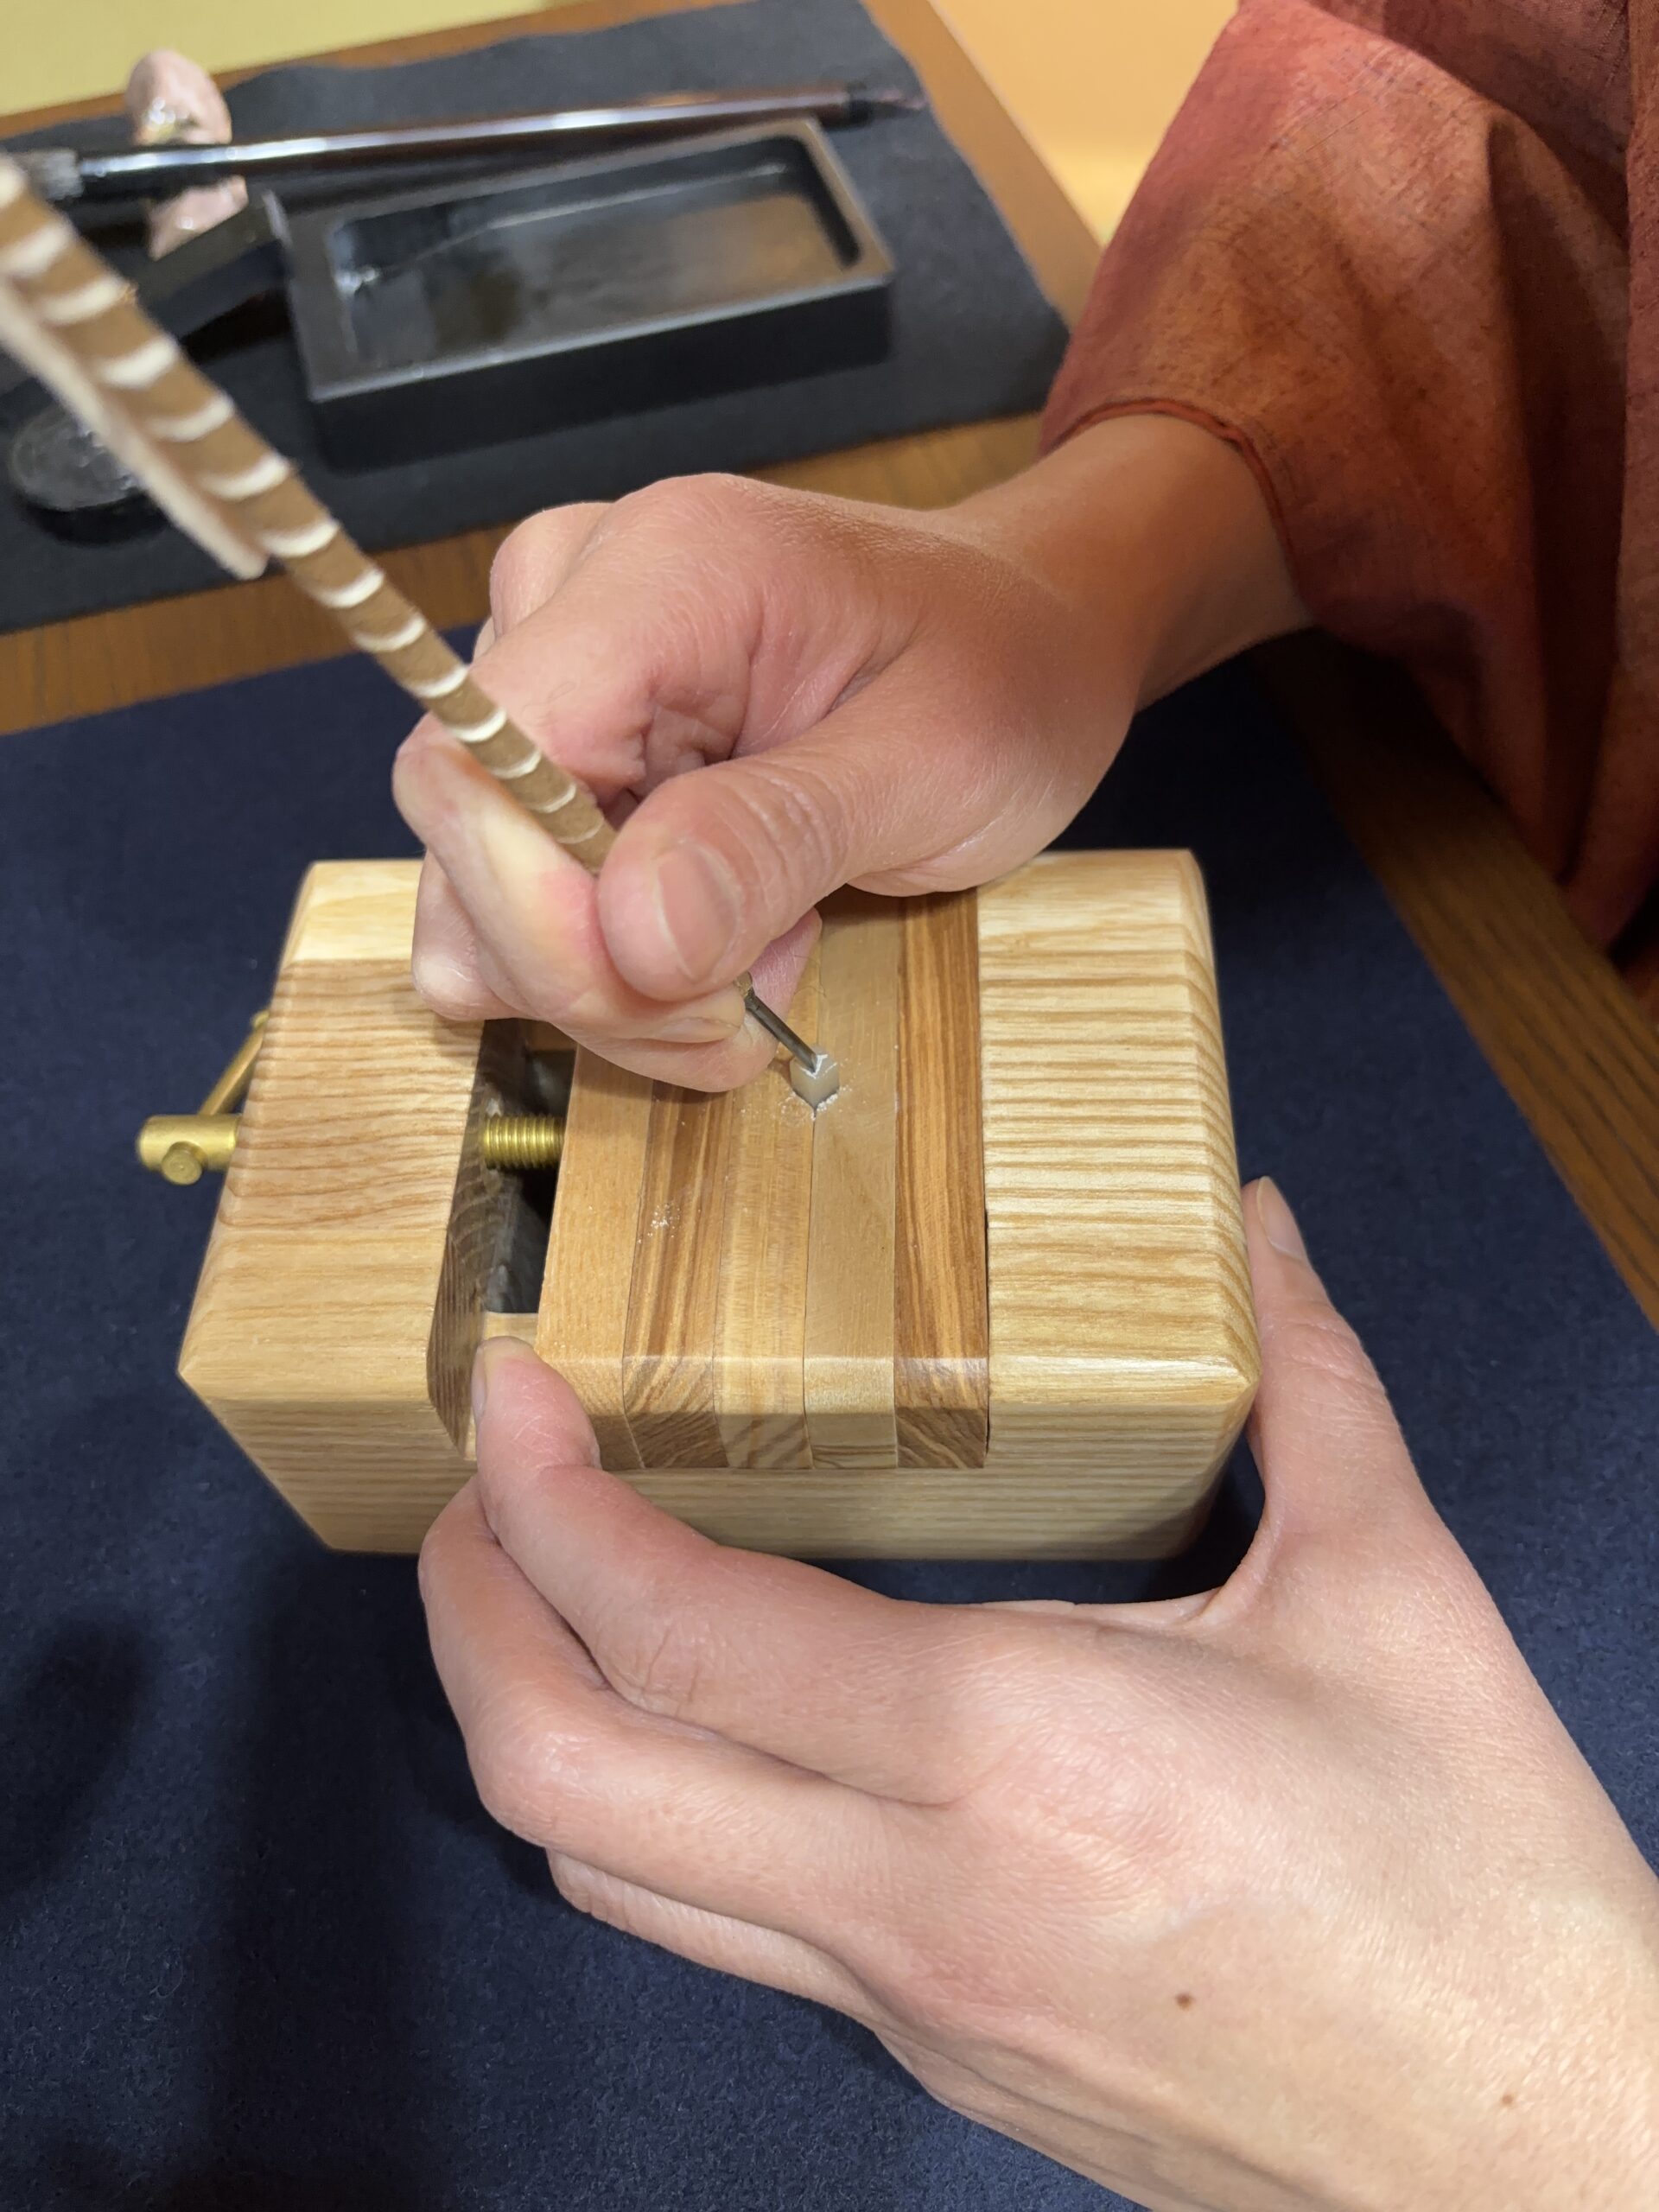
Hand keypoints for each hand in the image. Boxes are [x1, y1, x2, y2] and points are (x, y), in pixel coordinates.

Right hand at [393, 416, 1299, 1087]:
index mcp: (658, 572)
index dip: (540, 914)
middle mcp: (566, 606)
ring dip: (613, 988)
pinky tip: (722, 939)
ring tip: (762, 955)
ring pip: (478, 898)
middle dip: (595, 976)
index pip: (481, 763)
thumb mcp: (933, 762)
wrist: (1022, 632)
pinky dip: (613, 970)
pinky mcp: (558, 758)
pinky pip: (519, 905)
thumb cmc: (999, 670)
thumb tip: (631, 937)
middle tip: (749, 1005)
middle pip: (469, 844)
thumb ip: (776, 839)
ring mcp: (551, 683)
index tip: (678, 995)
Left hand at [419, 1179, 1658, 2211]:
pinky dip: (656, 1805)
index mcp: (1012, 1751)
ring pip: (614, 1881)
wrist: (1544, 2159)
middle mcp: (916, 1893)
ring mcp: (905, 1997)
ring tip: (548, 1593)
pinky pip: (721, 1928)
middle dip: (468, 1618)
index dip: (545, 1499)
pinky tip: (716, 1721)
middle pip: (567, 1780)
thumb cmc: (1478, 1892)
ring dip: (533, 1724)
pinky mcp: (931, 2050)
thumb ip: (1304, 1377)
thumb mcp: (1392, 1589)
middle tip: (476, 1492)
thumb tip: (1258, 1226)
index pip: (679, 1629)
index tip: (509, 1396)